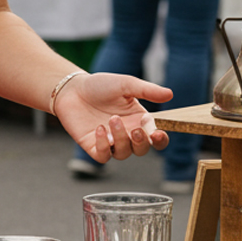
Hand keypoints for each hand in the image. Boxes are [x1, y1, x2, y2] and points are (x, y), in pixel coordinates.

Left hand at [54, 73, 171, 161]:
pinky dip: (103, 146)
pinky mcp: (94, 147)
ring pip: (124, 153)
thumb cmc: (99, 85)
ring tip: (112, 120)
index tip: (158, 133)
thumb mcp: (125, 84)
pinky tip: (99, 128)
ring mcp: (110, 142)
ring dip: (121, 139)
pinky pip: (104, 156)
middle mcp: (127, 134)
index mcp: (138, 120)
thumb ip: (146, 90)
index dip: (161, 140)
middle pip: (142, 149)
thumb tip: (170, 94)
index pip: (156, 137)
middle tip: (135, 129)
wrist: (71, 89)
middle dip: (141, 142)